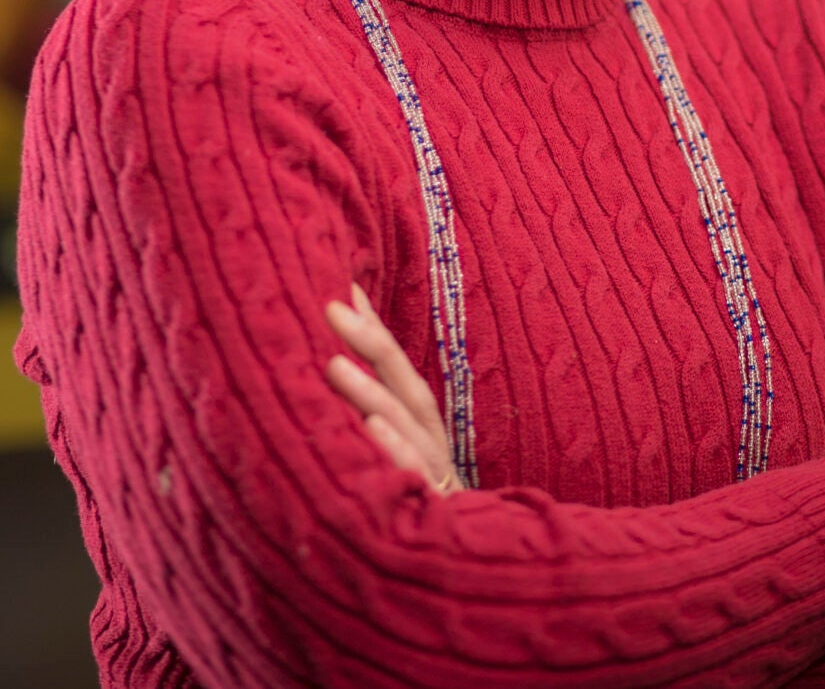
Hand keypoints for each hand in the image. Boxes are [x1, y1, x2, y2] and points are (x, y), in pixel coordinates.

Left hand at [325, 285, 460, 493]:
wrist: (456, 571)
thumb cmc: (412, 500)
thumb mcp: (394, 448)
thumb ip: (369, 404)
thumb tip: (331, 354)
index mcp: (420, 419)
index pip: (394, 364)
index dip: (371, 326)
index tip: (342, 288)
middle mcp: (430, 436)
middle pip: (402, 381)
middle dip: (369, 342)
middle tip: (331, 306)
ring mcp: (434, 470)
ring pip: (403, 422)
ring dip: (369, 390)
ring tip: (334, 364)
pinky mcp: (431, 506)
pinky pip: (412, 473)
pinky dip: (393, 449)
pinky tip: (369, 429)